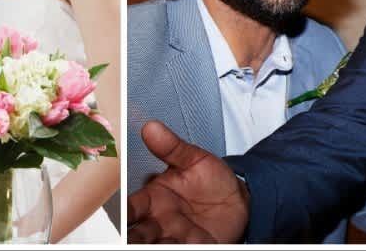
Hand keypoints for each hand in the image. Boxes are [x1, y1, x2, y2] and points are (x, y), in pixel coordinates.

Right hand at [126, 121, 248, 242]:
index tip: (123, 215)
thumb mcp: (194, 159)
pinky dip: (175, 247)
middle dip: (133, 237)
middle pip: (138, 233)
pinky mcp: (193, 246)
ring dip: (149, 245)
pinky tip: (177, 244)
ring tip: (153, 243)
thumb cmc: (212, 180)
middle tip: (134, 238)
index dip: (125, 213)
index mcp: (153, 199)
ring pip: (154, 245)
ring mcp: (175, 237)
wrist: (241, 201)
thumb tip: (151, 127)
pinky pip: (180, 249)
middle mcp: (159, 221)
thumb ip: (171, 146)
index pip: (131, 208)